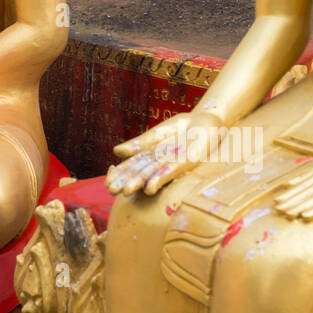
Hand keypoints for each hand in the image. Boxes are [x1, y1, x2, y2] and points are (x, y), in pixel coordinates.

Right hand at [106, 110, 224, 197]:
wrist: (204, 121)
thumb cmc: (181, 129)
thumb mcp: (156, 134)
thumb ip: (139, 144)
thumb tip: (116, 152)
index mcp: (150, 157)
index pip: (131, 167)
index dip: (119, 175)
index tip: (108, 183)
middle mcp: (159, 163)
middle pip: (140, 173)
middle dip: (126, 182)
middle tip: (112, 190)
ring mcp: (172, 163)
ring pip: (152, 174)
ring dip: (139, 183)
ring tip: (126, 191)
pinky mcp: (187, 161)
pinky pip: (171, 171)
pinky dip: (159, 179)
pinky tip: (150, 187)